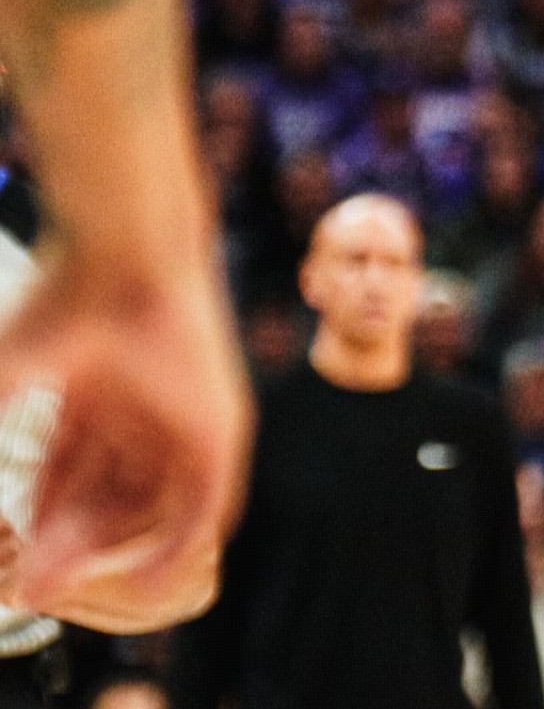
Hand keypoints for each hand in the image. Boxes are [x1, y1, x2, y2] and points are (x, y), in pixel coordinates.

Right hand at [0, 266, 250, 630]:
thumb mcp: (9, 375)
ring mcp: (183, 423)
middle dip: (64, 546)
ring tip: (59, 589)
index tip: (11, 555)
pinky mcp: (222, 431)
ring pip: (147, 507)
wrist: (126, 256)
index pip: (70, 476)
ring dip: (105, 554)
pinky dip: (174, 547)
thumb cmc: (63, 300)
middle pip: (104, 499)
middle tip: (27, 588)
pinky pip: (205, 506)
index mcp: (98, 395)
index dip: (40, 519)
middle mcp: (142, 414)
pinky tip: (141, 585)